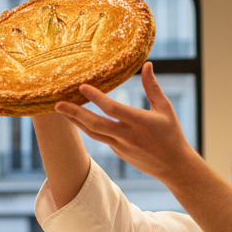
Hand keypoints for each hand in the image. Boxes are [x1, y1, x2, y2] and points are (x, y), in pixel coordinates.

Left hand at [53, 62, 197, 182]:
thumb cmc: (172, 134)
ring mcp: (121, 147)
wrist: (173, 167)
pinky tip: (78, 119)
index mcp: (140, 122)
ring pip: (93, 133)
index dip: (96, 98)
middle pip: (95, 124)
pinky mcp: (118, 153)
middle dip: (75, 113)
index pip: (113, 109)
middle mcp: (127, 136)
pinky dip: (88, 128)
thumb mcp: (165, 109)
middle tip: (57, 104)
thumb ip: (153, 87)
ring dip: (76, 121)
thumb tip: (147, 64)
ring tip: (61, 110)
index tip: (82, 87)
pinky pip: (100, 138)